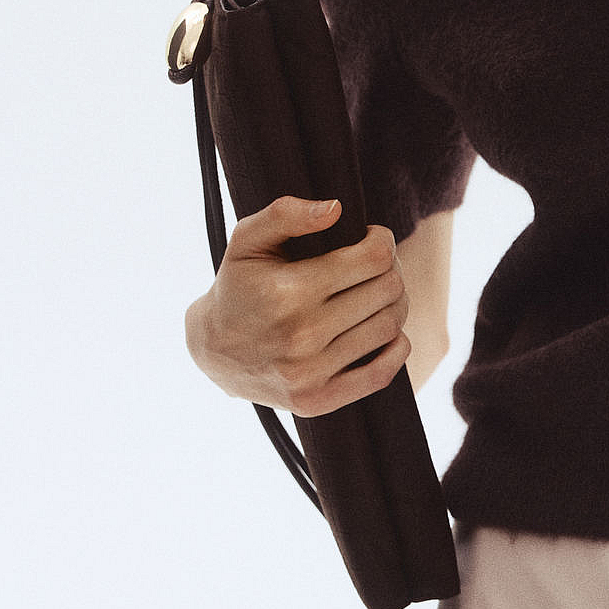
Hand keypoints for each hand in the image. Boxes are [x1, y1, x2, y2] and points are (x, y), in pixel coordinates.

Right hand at [184, 194, 411, 416]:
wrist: (212, 350)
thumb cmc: (238, 285)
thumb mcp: (248, 240)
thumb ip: (286, 214)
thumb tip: (336, 208)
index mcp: (288, 292)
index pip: (373, 259)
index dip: (382, 241)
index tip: (371, 238)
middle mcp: (301, 336)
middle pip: (387, 290)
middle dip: (390, 269)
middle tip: (377, 265)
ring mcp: (309, 373)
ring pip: (389, 327)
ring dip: (394, 305)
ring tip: (376, 294)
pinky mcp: (317, 400)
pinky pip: (381, 374)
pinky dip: (396, 348)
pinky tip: (386, 331)